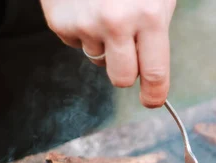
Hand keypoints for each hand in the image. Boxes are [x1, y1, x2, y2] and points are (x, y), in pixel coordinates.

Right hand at [40, 0, 175, 107]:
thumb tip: (153, 72)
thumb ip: (156, 30)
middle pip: (121, 79)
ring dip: (102, 43)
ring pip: (97, 58)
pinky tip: (84, 5)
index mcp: (149, 16)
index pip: (155, 73)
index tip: (152, 100)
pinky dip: (81, 30)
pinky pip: (75, 43)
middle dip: (126, 72)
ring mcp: (85, 23)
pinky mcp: (59, 21)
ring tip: (103, 9)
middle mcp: (116, 23)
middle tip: (127, 53)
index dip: (154, 94)